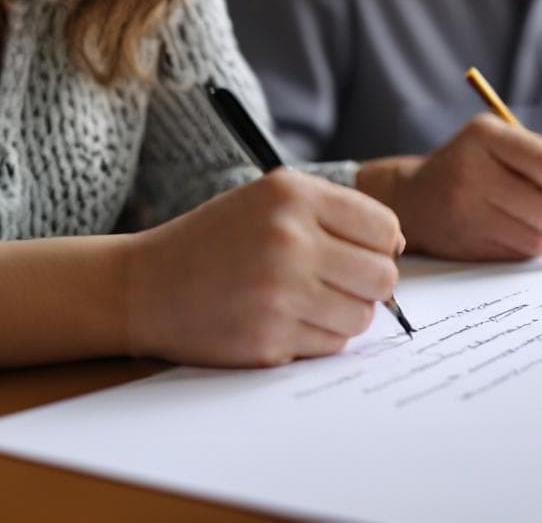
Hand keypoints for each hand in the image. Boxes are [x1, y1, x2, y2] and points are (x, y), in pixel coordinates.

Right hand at [127, 169, 402, 367]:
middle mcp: (290, 239)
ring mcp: (280, 293)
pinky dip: (316, 338)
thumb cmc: (216, 238)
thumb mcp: (268, 198)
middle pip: (383, 277)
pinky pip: (330, 346)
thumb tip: (396, 247)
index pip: (384, 228)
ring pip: (362, 317)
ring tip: (304, 300)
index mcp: (292, 194)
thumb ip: (332, 212)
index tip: (361, 252)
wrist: (145, 285)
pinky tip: (281, 319)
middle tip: (337, 281)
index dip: (381, 245)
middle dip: (369, 284)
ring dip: (342, 313)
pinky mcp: (270, 339)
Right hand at [367, 114, 541, 260]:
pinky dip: (530, 251)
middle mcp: (471, 166)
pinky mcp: (463, 237)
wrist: (413, 197)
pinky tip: (518, 237)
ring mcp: (464, 204)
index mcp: (486, 134)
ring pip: (535, 236)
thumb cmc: (472, 169)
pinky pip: (518, 253)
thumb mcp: (498, 146)